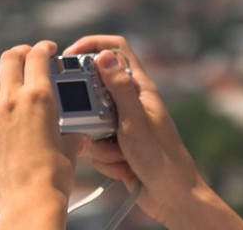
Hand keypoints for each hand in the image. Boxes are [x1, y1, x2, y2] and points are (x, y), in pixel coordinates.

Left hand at [0, 30, 83, 227]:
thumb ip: (70, 137)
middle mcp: (12, 100)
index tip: (47, 49)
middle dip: (19, 50)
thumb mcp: (70, 150)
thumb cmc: (54, 178)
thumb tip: (77, 138)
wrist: (30, 201)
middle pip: (12, 60)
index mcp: (40, 99)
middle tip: (23, 52)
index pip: (39, 59)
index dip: (43, 48)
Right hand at [65, 35, 233, 228]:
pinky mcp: (117, 145)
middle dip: (89, 113)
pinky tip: (125, 168)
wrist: (172, 198)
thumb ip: (118, 88)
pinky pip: (96, 145)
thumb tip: (103, 55)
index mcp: (139, 87)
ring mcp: (122, 124)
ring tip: (122, 155)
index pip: (116, 49)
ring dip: (100, 143)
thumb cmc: (162, 158)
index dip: (93, 44)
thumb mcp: (135, 120)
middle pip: (94, 89)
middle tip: (97, 128)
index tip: (69, 54)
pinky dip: (106, 159)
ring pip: (91, 121)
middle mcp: (130, 102)